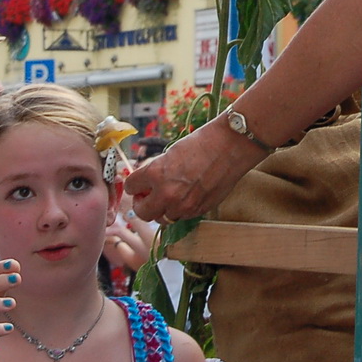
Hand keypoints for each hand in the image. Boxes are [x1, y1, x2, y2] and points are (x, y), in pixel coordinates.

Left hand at [126, 119, 263, 222]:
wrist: (231, 146)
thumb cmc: (202, 143)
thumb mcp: (170, 154)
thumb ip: (156, 172)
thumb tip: (147, 184)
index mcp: (155, 174)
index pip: (130, 187)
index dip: (134, 185)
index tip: (139, 184)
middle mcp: (167, 193)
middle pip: (142, 213)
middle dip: (143, 204)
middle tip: (149, 196)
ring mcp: (184, 205)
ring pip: (163, 219)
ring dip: (164, 209)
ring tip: (172, 196)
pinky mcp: (200, 210)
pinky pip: (183, 217)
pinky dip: (182, 209)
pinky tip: (189, 195)